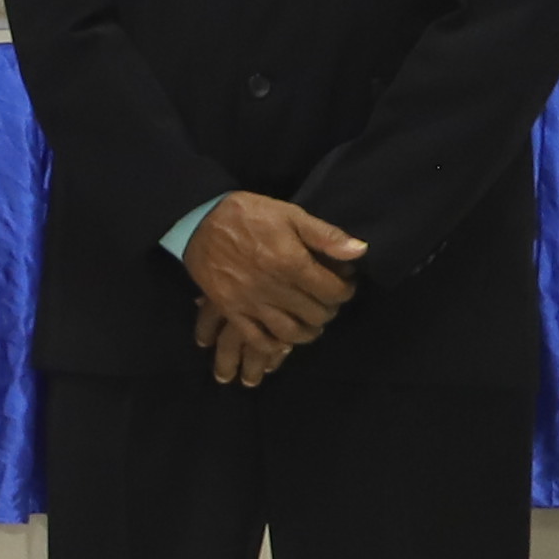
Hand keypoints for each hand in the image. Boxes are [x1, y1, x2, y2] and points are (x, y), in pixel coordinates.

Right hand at [182, 193, 364, 385]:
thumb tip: (360, 251)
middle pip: (316, 314)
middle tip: (327, 301)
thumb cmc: (248, 214)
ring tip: (310, 323)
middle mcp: (274, 287)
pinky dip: (274, 345)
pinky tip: (282, 338)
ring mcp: (250, 302)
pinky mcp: (231, 310)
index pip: (333, 291)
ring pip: (290, 332)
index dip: (346, 290)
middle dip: (329, 310)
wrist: (198, 220)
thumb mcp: (290, 214)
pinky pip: (256, 338)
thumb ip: (325, 234)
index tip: (344, 284)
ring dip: (307, 332)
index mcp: (292, 263)